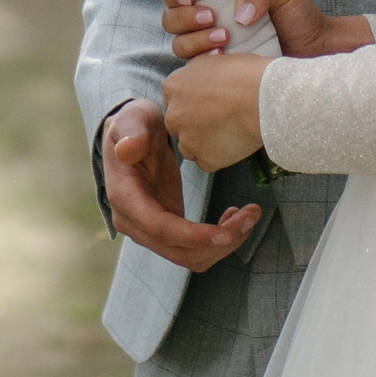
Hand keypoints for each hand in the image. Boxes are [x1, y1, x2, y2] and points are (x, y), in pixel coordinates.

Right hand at [102, 98, 258, 270]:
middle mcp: (134, 223)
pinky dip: (218, 241)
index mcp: (125, 198)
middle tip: (251, 215)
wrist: (133, 136)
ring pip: (191, 256)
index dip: (192, 236)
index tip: (224, 233)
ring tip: (248, 216)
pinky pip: (195, 249)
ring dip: (223, 244)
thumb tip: (127, 150)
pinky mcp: (167, 231)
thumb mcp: (133, 120)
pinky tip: (233, 217)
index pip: (159, 228)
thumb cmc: (134, 125)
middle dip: (219, 241)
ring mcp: (150, 231)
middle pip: (179, 250)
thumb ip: (132, 133)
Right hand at [161, 0, 372, 60]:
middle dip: (184, 20)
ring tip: (223, 41)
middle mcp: (209, 22)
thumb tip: (239, 15)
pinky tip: (222, 61)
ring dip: (194, 42)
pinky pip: (195, 72)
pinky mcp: (219, 73)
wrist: (317, 52)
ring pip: (180, 45)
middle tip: (212, 20)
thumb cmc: (300, 17)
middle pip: (171, 21)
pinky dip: (201, 66)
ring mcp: (212, 49)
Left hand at [161, 51, 267, 172]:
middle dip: (193, 124)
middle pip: (178, 125)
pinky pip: (206, 162)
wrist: (262, 97)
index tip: (209, 103)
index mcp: (173, 87)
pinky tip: (233, 144)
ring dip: (203, 143)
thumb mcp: (212, 60)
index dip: (192, 103)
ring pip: (189, 146)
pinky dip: (218, 157)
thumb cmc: (243, 73)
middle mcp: (173, 115)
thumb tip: (198, 80)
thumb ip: (196, 73)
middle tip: (219, 119)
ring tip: (228, 132)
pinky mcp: (205, 159)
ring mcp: (187, 140)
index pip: (174, 101)